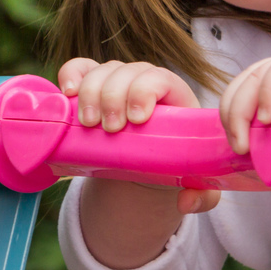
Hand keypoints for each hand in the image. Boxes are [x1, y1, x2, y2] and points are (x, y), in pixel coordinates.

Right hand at [59, 58, 218, 215]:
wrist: (148, 163)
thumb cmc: (175, 163)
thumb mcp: (194, 180)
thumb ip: (202, 195)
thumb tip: (186, 201)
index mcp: (176, 98)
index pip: (162, 78)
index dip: (146, 91)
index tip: (137, 119)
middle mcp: (146, 83)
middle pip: (130, 72)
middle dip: (115, 96)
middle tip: (109, 129)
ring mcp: (119, 82)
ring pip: (105, 70)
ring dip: (92, 91)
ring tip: (88, 123)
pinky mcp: (95, 87)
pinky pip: (81, 68)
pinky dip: (71, 73)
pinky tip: (68, 92)